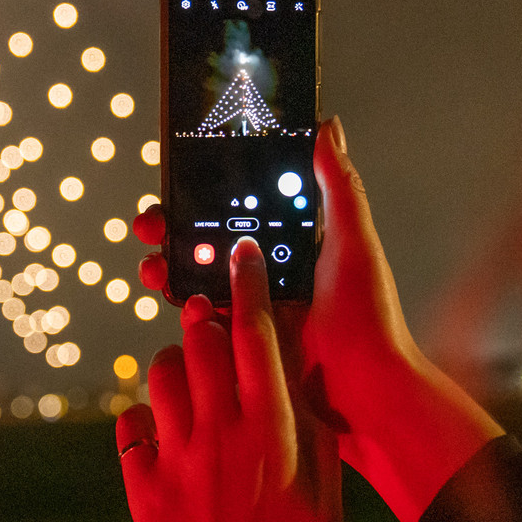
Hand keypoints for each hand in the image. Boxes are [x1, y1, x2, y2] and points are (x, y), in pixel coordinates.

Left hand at [118, 237, 341, 521]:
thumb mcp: (327, 503)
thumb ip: (313, 441)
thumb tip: (300, 394)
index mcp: (272, 432)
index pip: (257, 339)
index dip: (247, 287)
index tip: (238, 253)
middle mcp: (219, 433)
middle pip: (201, 341)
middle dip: (204, 316)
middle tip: (209, 311)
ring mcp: (174, 456)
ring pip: (161, 374)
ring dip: (174, 362)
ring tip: (189, 375)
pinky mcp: (141, 483)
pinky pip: (130, 426)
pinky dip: (142, 419)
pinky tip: (158, 430)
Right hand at [135, 117, 501, 521]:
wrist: (366, 395)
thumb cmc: (370, 318)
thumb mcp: (353, 243)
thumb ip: (337, 186)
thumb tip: (326, 125)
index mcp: (299, 243)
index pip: (246, 206)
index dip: (211, 191)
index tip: (181, 178)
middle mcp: (275, 272)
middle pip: (213, 240)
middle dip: (176, 228)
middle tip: (151, 223)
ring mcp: (257, 308)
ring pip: (200, 277)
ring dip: (169, 265)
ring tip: (151, 262)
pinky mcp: (244, 344)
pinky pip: (203, 320)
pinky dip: (182, 306)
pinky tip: (170, 299)